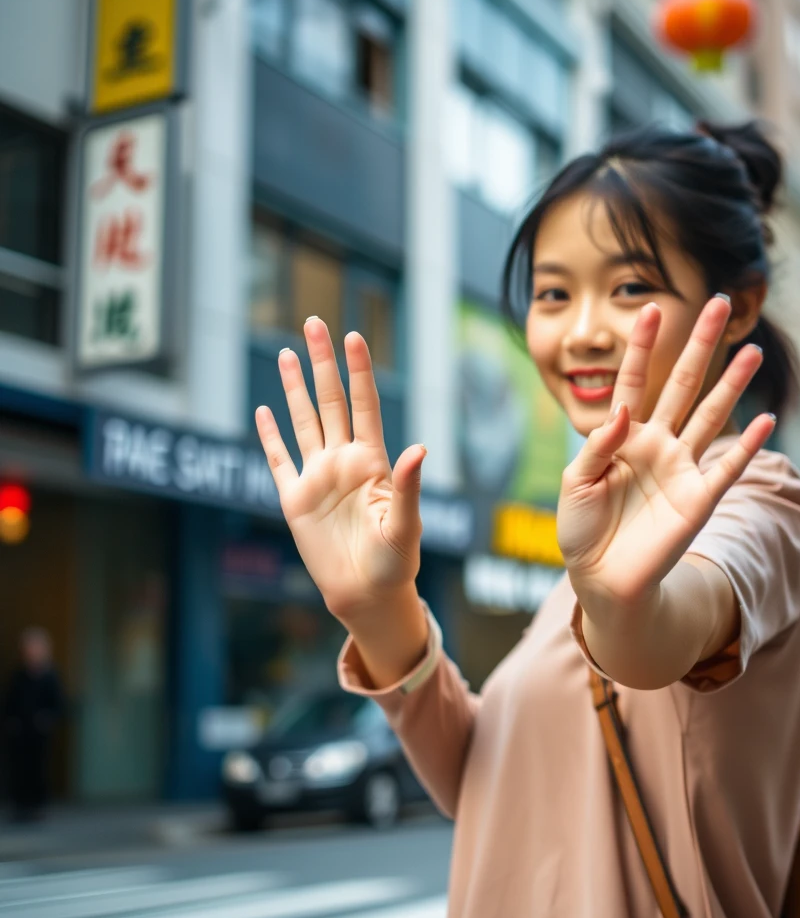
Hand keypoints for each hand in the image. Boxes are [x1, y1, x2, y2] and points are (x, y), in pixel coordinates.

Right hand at [255, 319, 426, 623]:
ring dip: (294, 388)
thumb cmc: (396, 563)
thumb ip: (408, 487)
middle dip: (322, 362)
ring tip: (285, 352)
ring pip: (303, 421)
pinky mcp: (294, 500)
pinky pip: (278, 461)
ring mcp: (318, 477)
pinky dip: (269, 436)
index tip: (354, 336)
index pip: (364, 405)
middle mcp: (343, 461)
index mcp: (372, 462)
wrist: (367, 595)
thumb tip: (419, 448)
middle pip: (330, 401)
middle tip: (314, 322)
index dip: (359, 371)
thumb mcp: (407, 525)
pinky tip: (263, 410)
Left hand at [557, 297, 775, 622]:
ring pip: (712, 415)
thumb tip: (624, 410)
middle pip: (682, 384)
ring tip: (752, 350)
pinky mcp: (699, 499)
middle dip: (699, 345)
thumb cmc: (582, 530)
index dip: (642, 346)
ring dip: (732, 384)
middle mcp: (657, 444)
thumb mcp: (574, 483)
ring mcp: (681, 469)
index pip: (634, 381)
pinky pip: (727, 466)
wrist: (602, 579)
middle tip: (716, 304)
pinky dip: (748, 446)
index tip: (651, 307)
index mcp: (623, 437)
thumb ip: (597, 445)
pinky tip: (768, 420)